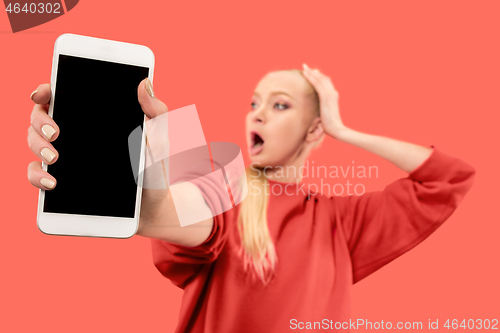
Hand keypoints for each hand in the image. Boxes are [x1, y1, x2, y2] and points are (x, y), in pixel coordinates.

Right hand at [26, 79, 169, 230]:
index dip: (47, 90)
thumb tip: (145, 83)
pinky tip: (52, 183)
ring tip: (53, 158)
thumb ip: (156, 111)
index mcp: (94, 117)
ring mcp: (65, 156)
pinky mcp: (61, 181)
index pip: (62, 95)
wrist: (152, 203)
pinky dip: (38, 177)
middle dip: (40, 121)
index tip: (42, 94)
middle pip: (41, 116)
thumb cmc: (155, 165)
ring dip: (37, 147)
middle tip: (55, 133)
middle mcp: (75, 133)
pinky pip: (37, 176)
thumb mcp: (159, 138)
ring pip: (35, 142)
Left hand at [302, 63, 347, 139]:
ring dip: (311, 72)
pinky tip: (305, 74)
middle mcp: (333, 93)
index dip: (318, 77)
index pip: (326, 83)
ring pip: (319, 79)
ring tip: (303, 67)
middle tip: (305, 67)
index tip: (311, 73)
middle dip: (313, 72)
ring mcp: (330, 94)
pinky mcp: (326, 97)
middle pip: (323, 78)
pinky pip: (317, 84)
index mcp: (333, 96)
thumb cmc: (330, 125)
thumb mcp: (325, 114)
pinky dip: (311, 77)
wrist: (337, 129)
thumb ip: (321, 109)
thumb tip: (316, 111)